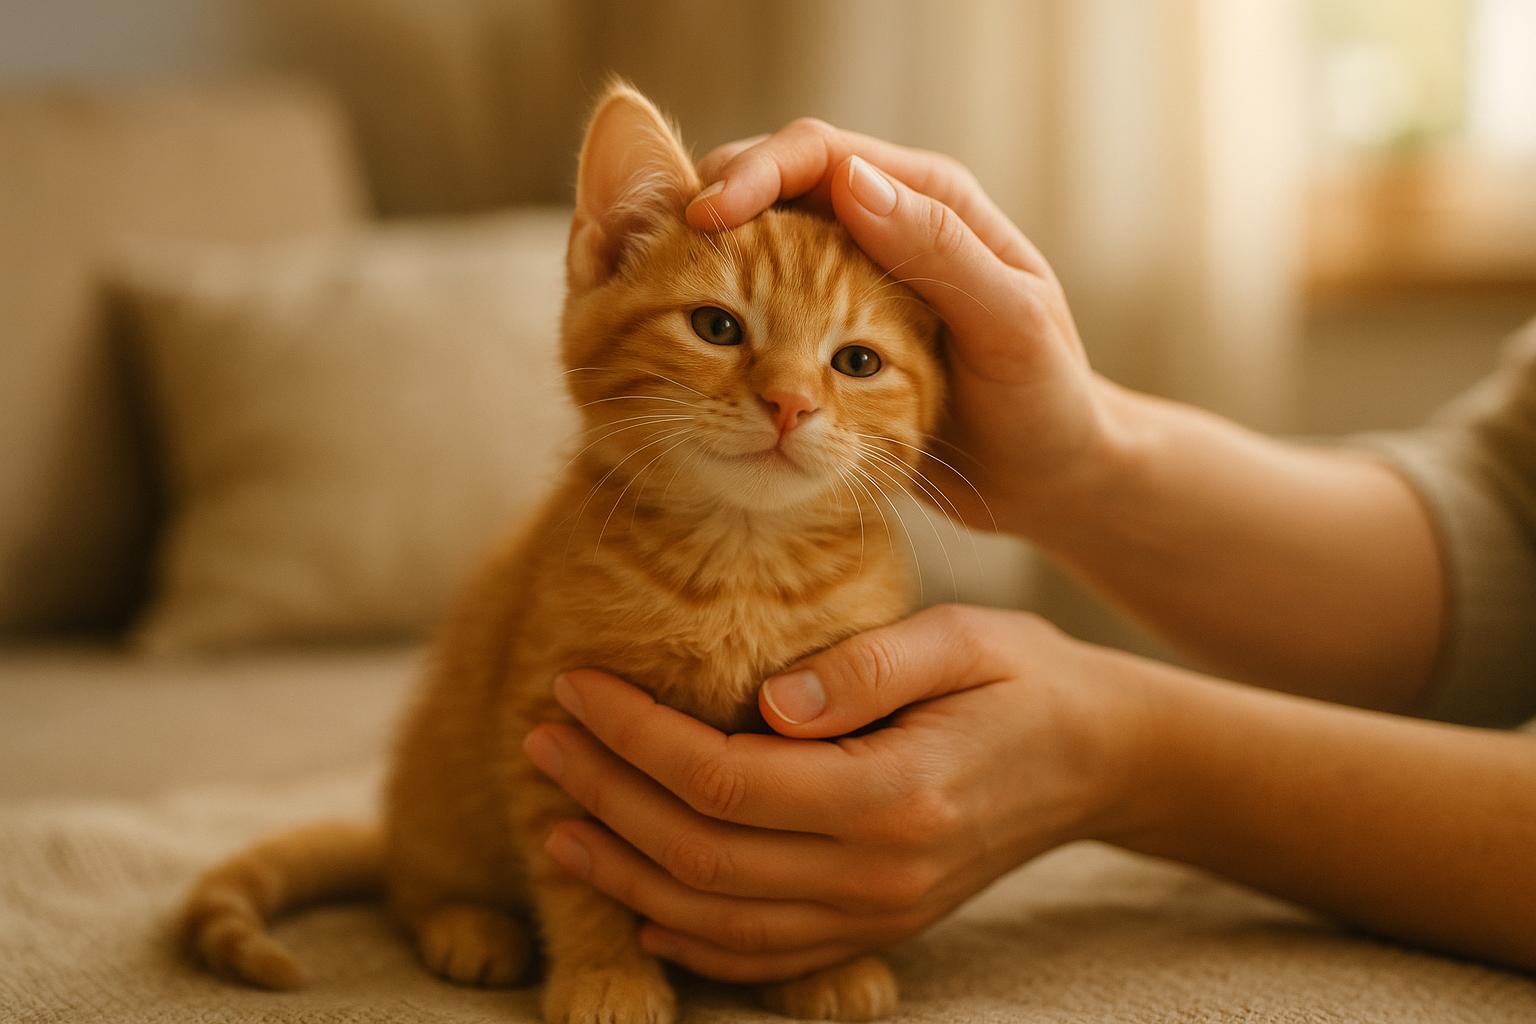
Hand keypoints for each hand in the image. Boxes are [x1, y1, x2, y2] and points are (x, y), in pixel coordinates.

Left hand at [521, 605, 1141, 981]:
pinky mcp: (875, 930)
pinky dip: (688, 938)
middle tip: (539, 741)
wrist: (1100, 756)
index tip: (573, 685)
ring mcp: (878, 916)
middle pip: (702, 857)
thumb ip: (864, 668)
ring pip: (718, 922)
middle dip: (604, 798)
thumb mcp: (960, 638)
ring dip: (625, 875)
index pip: (723, 777)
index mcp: (896, 795)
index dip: (633, 735)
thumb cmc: (1023, 676)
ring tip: (557, 819)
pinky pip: (763, 957)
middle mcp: (880, 875)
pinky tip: (636, 901)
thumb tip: (765, 699)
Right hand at [686, 119, 1128, 535]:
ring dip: (708, 252)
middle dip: (715, 204)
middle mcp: (885, 225)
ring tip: (656, 282)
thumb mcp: (1009, 326)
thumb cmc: (1044, 402)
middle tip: (658, 250)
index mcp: (931, 201)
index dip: (756, 175)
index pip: (822, 156)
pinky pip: (762, 296)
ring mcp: (850, 279)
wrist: (1046, 476)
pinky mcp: (830, 333)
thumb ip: (938, 253)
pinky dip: (723, 301)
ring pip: (760, 238)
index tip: (706, 220)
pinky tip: (695, 327)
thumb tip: (852, 183)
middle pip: (776, 183)